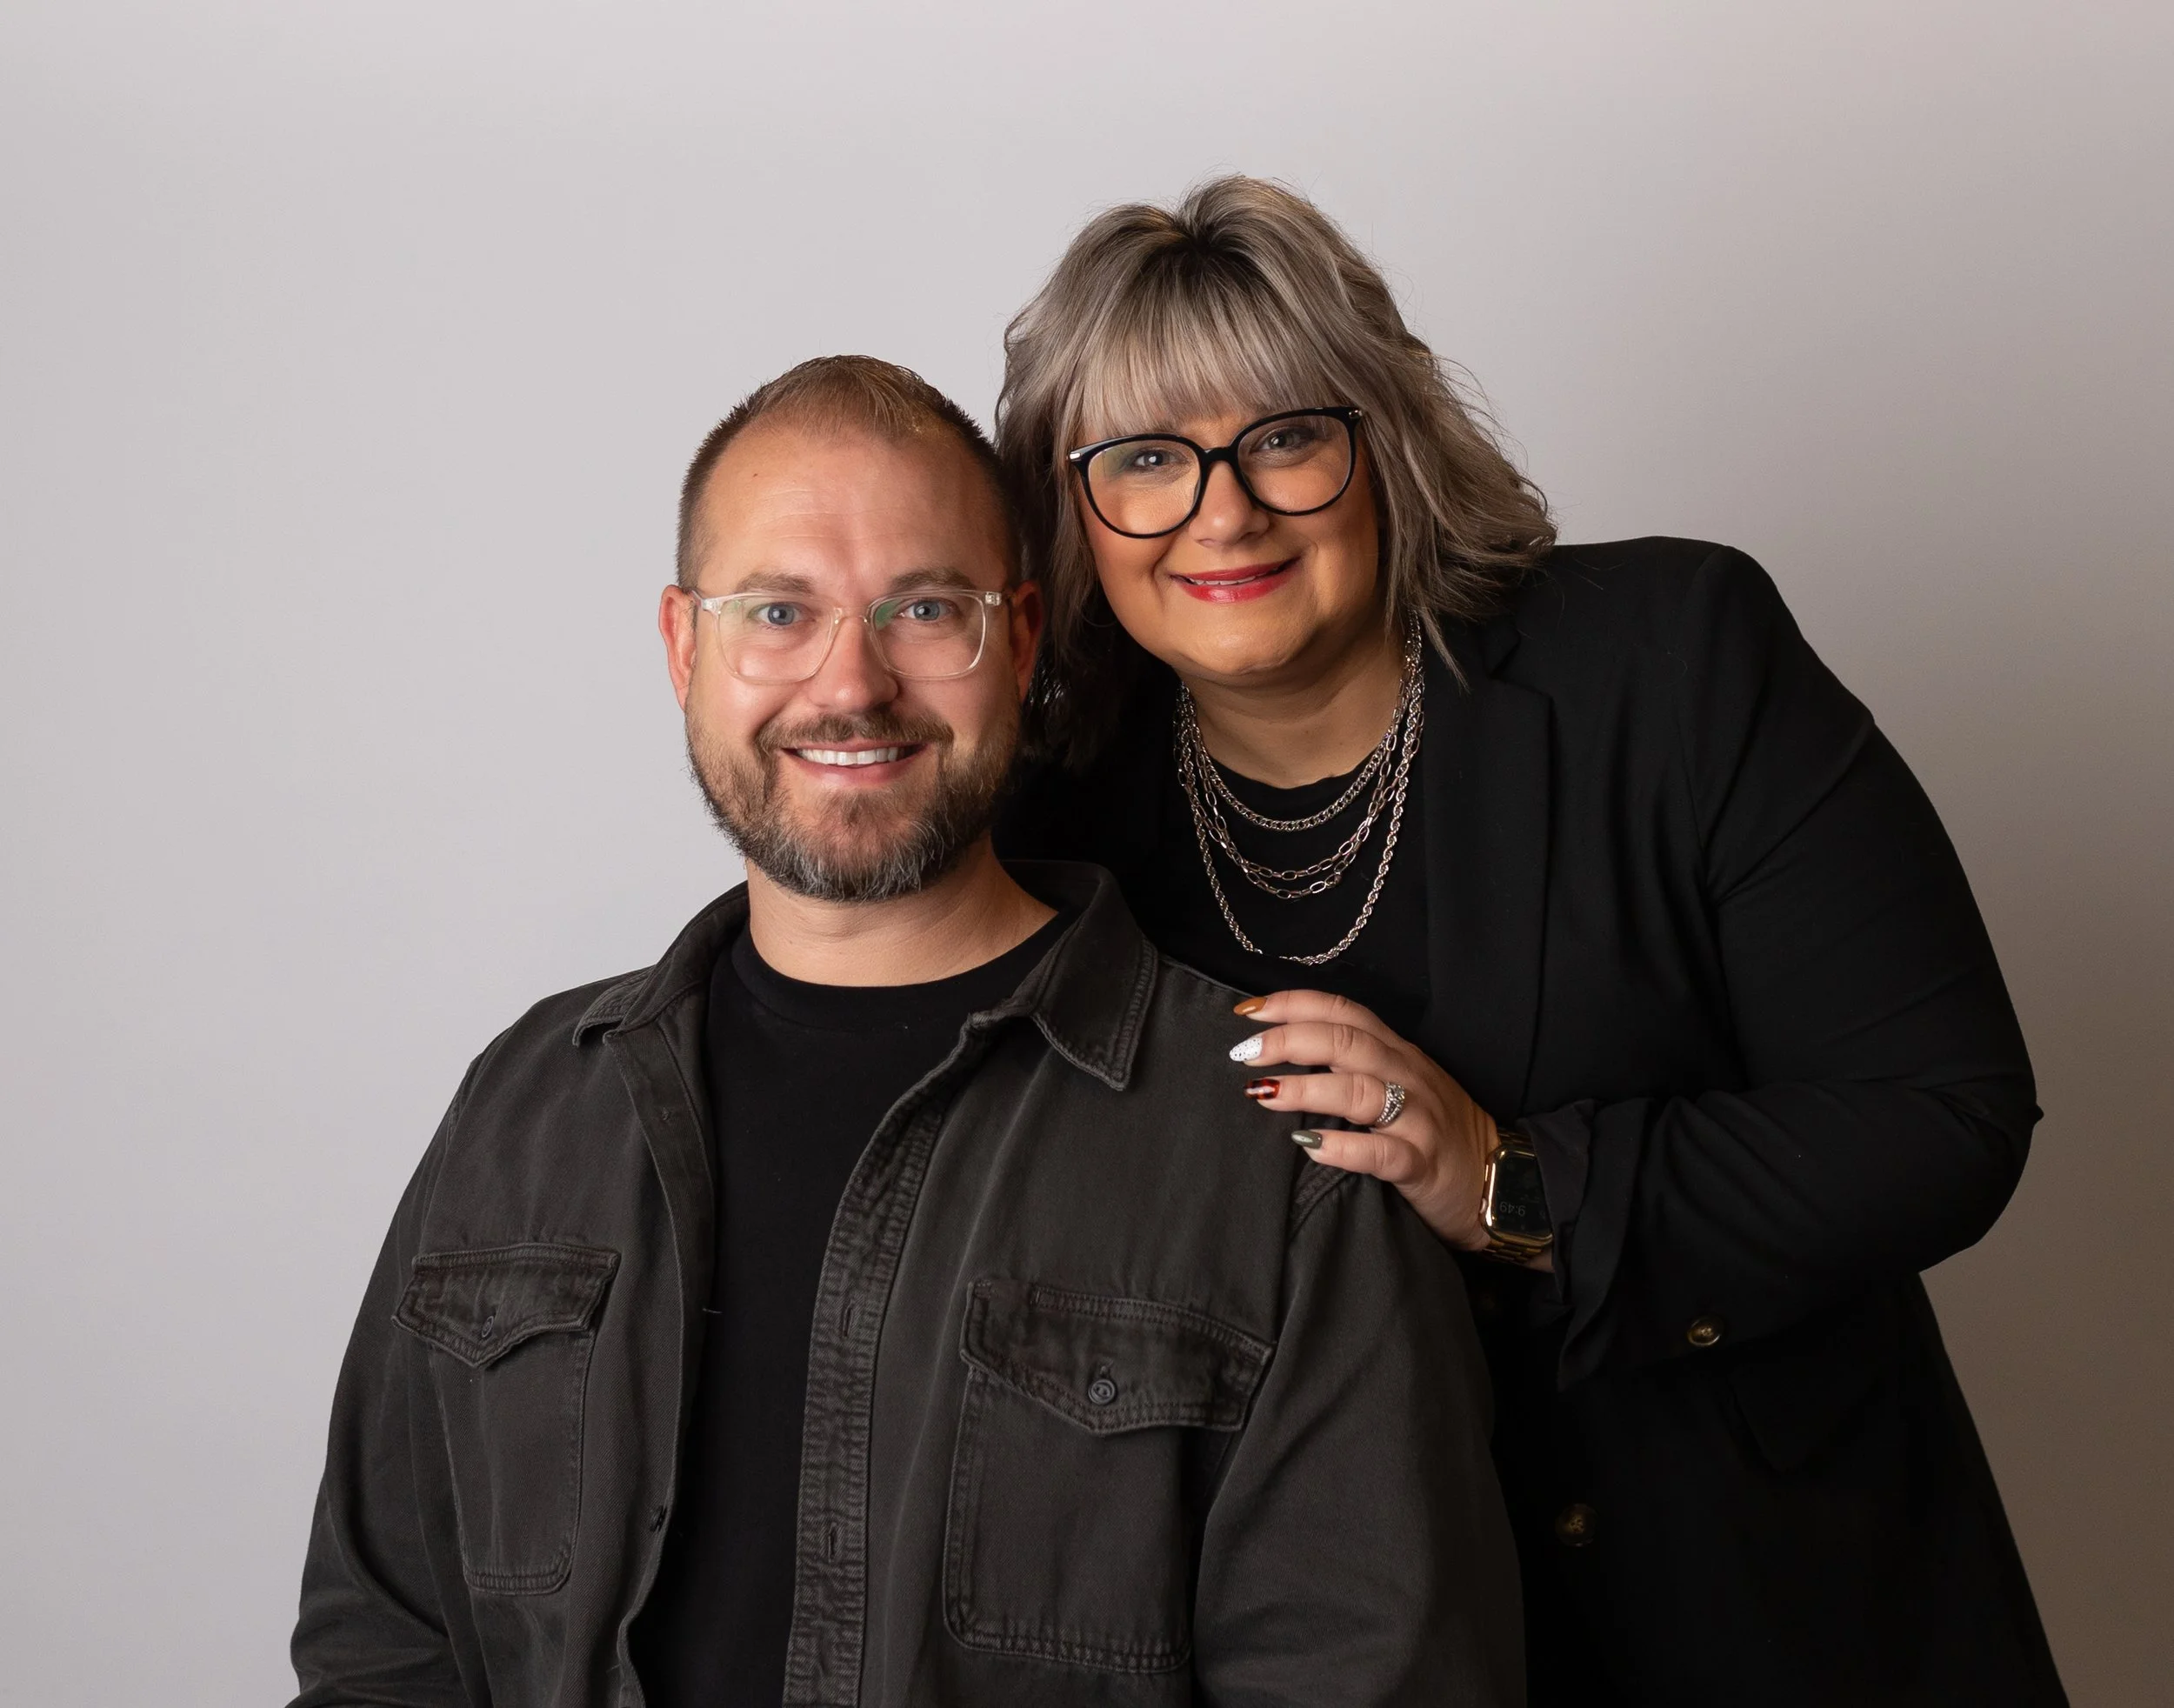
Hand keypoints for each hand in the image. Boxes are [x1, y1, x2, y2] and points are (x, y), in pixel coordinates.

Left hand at [1231, 989, 1505, 1253]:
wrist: (1500, 1178)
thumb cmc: (1436, 1131)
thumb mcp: (1401, 1083)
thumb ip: (1355, 1064)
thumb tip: (1284, 1053)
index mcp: (1396, 1053)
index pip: (1344, 1012)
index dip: (1295, 1005)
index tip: (1248, 1011)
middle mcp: (1407, 1076)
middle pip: (1346, 1042)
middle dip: (1290, 1040)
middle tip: (1244, 1052)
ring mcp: (1418, 1119)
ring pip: (1360, 1091)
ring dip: (1307, 1089)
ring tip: (1263, 1094)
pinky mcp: (1422, 1163)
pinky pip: (1382, 1152)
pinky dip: (1344, 1147)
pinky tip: (1309, 1146)